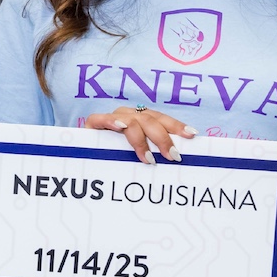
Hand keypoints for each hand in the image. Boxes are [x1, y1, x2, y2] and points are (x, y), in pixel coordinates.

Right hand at [81, 106, 195, 164]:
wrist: (85, 159)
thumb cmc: (117, 161)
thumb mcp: (139, 156)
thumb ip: (154, 153)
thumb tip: (179, 161)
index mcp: (141, 119)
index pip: (162, 119)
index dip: (176, 125)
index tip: (191, 135)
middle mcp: (128, 115)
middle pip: (149, 119)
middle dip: (163, 138)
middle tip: (172, 156)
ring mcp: (111, 119)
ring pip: (131, 121)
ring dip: (141, 140)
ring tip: (148, 159)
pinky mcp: (93, 124)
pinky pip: (101, 119)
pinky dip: (111, 122)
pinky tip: (120, 128)